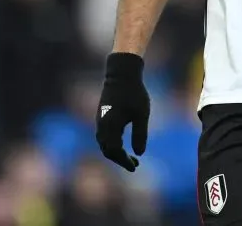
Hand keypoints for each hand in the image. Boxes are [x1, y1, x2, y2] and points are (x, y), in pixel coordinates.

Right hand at [96, 53, 150, 171]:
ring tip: (131, 157)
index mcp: (110, 127)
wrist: (121, 74)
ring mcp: (100, 121)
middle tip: (135, 164)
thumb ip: (140, 134)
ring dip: (115, 152)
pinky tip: (122, 144)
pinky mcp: (101, 116)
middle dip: (120, 159)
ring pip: (104, 143)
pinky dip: (112, 144)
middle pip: (107, 150)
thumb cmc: (134, 93)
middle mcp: (102, 126)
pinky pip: (104, 136)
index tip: (135, 167)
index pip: (115, 151)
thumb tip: (139, 154)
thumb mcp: (141, 114)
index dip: (124, 161)